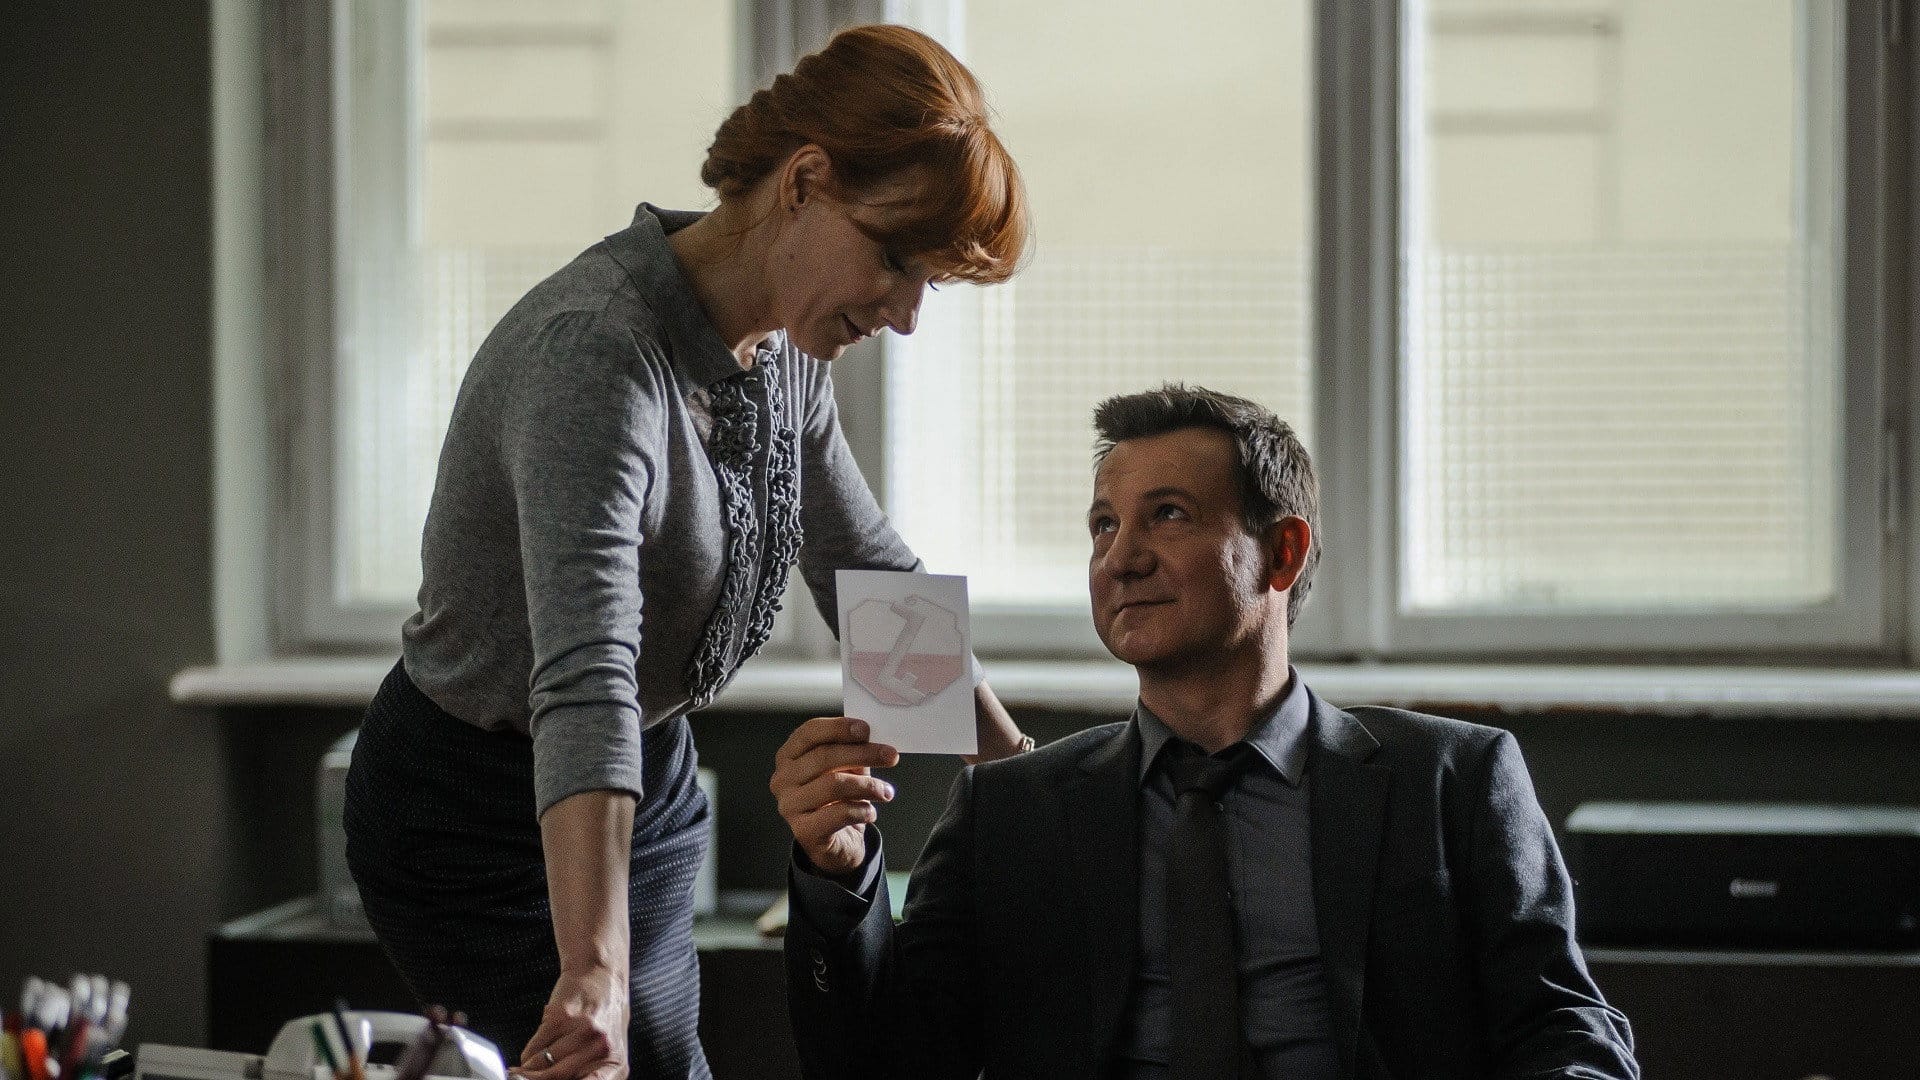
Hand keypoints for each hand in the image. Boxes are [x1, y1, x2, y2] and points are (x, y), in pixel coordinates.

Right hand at [514, 965, 627, 1079]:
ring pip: (542, 1064)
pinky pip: (535, 1047)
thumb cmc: (605, 1018)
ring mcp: (580, 1031)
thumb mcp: (606, 1053)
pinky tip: (529, 1056)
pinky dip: (528, 1056)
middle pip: (556, 1077)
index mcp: (614, 1064)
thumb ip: (587, 1074)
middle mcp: (600, 1048)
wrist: (602, 976)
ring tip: (523, 1072)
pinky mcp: (561, 1016)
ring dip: (528, 1071)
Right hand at [772, 716, 899, 877]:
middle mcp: (783, 779)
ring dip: (867, 785)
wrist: (837, 843)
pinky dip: (861, 810)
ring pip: (833, 785)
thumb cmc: (839, 799)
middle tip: (890, 756)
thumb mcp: (846, 769)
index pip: (809, 733)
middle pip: (823, 757)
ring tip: (886, 791)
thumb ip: (853, 751)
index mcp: (789, 756)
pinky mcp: (804, 830)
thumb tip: (873, 738)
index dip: (838, 728)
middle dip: (862, 753)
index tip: (866, 729)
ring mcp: (790, 805)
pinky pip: (839, 814)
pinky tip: (871, 812)